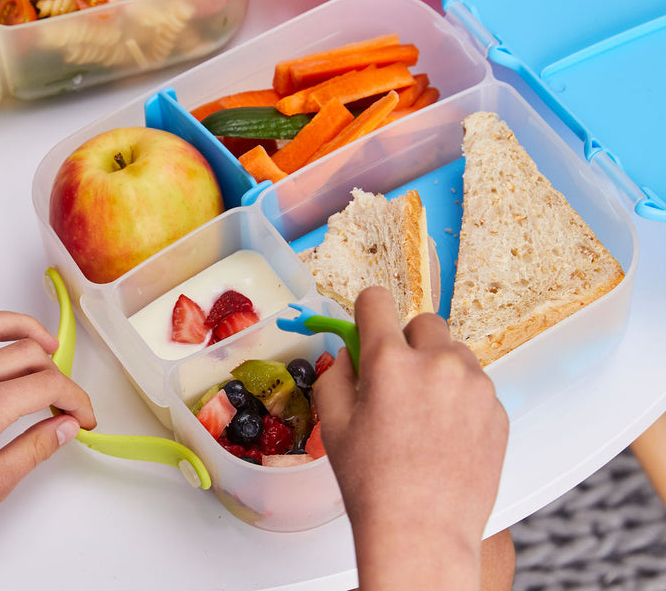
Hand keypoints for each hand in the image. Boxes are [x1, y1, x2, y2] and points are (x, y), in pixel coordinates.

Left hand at [0, 311, 94, 584]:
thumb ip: (34, 449)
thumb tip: (66, 425)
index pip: (47, 385)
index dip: (75, 399)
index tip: (83, 416)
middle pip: (28, 354)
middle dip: (59, 374)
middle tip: (67, 399)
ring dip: (26, 330)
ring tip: (47, 344)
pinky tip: (2, 353)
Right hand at [314, 287, 507, 590]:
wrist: (423, 533)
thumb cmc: (373, 483)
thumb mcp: (334, 423)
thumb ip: (337, 374)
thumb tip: (351, 353)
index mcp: (390, 361)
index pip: (377, 299)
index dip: (368, 310)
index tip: (368, 324)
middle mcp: (437, 363)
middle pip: (424, 321)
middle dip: (409, 341)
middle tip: (399, 378)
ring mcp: (475, 386)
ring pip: (454, 353)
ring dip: (439, 368)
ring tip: (425, 413)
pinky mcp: (498, 411)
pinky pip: (477, 385)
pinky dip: (461, 397)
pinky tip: (446, 433)